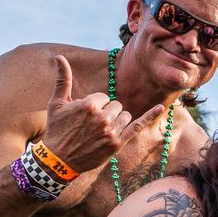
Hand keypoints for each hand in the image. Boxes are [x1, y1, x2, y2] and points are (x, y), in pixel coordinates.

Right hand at [40, 53, 168, 172]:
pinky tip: (161, 107)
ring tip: (100, 131)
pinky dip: (150, 116)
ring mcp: (111, 132)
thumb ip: (63, 79)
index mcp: (89, 105)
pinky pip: (138, 125)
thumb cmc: (56, 129)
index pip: (103, 97)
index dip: (95, 105)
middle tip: (91, 126)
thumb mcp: (56, 103)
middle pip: (116, 105)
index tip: (84, 117)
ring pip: (125, 116)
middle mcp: (102, 118)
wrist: (58, 160)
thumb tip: (59, 56)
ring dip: (116, 121)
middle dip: (106, 113)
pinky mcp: (117, 144)